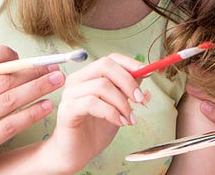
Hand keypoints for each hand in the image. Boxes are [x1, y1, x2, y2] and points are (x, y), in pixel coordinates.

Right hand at [0, 43, 64, 174]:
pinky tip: (46, 107)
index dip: (4, 54)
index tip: (21, 56)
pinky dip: (32, 114)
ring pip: (11, 100)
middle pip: (3, 80)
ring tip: (57, 81)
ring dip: (38, 88)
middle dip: (32, 71)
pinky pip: (11, 126)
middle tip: (51, 67)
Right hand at [43, 54, 149, 172]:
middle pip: (104, 66)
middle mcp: (77, 81)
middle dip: (128, 81)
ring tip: (129, 119)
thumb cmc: (95, 130)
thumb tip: (144, 72)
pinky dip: (111, 112)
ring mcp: (70, 94)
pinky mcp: (66, 109)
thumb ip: (127, 89)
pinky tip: (119, 122)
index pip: (109, 59)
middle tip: (139, 99)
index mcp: (88, 76)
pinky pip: (92, 103)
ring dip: (122, 103)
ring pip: (101, 85)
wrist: (77, 154)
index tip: (147, 73)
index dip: (130, 64)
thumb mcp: (118, 107)